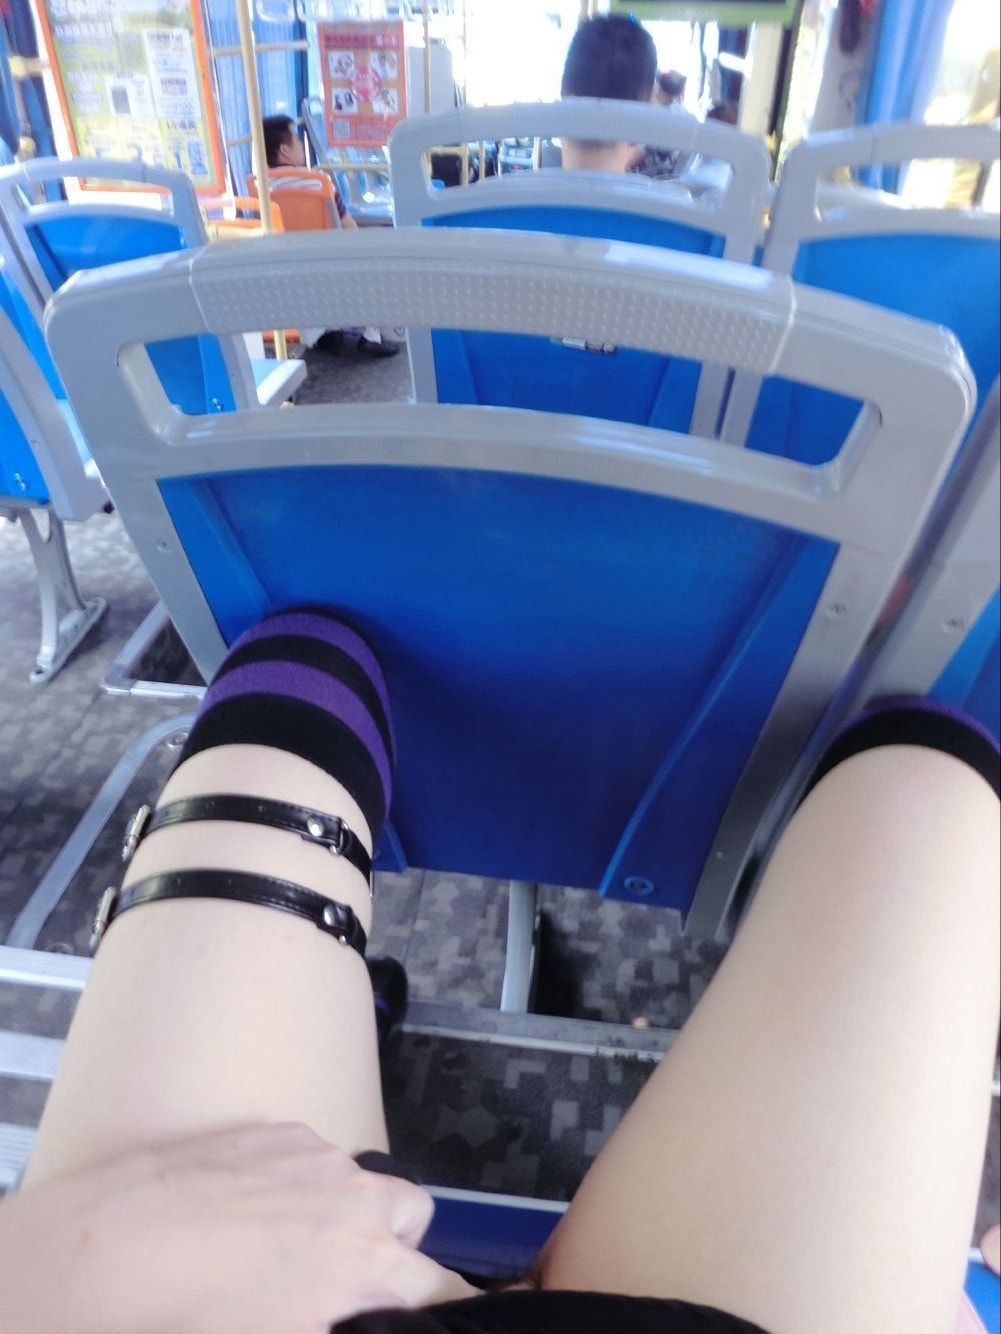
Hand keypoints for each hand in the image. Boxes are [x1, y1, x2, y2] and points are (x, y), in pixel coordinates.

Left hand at [2, 1122, 479, 1332]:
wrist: (123, 1247)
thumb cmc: (198, 1315)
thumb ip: (340, 1322)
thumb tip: (349, 1315)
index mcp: (368, 1264)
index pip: (438, 1286)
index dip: (436, 1305)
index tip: (414, 1314)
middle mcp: (357, 1198)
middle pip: (414, 1216)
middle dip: (396, 1245)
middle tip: (348, 1279)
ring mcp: (320, 1156)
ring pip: (363, 1179)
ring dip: (347, 1208)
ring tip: (291, 1243)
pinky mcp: (281, 1131)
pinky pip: (316, 1155)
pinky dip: (302, 1179)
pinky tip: (253, 1209)